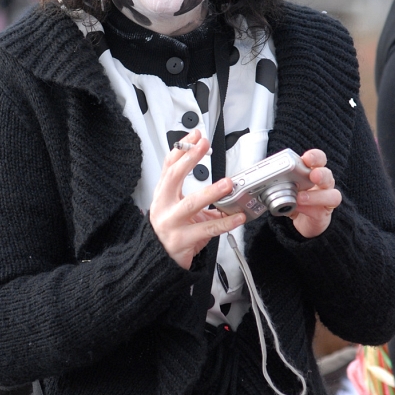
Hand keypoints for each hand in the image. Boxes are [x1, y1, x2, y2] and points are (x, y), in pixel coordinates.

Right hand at [149, 129, 245, 269]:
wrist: (157, 259)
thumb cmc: (169, 231)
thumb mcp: (176, 206)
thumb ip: (192, 191)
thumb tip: (217, 179)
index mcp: (163, 194)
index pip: (169, 165)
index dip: (182, 148)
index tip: (195, 135)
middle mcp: (164, 205)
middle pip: (174, 177)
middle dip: (190, 159)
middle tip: (204, 145)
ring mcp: (172, 223)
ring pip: (191, 204)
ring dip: (211, 192)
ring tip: (227, 183)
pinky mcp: (184, 240)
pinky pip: (208, 229)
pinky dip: (225, 222)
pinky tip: (237, 216)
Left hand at [288, 149, 341, 238]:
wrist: (301, 219)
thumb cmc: (295, 198)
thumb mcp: (286, 186)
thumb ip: (280, 179)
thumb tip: (263, 175)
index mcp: (313, 171)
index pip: (319, 159)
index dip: (315, 157)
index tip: (307, 158)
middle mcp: (324, 183)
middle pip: (328, 174)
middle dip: (321, 173)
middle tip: (313, 175)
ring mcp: (327, 199)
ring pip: (332, 195)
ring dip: (316, 196)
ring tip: (300, 197)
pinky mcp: (324, 213)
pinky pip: (320, 211)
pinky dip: (308, 209)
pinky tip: (298, 208)